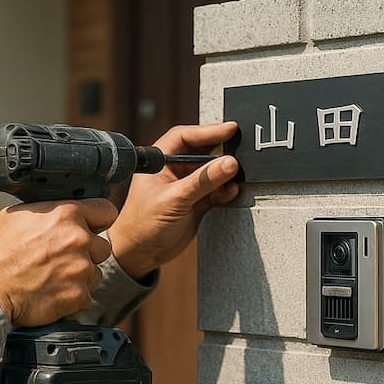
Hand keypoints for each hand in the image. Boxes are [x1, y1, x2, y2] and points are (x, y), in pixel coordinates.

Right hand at [0, 199, 116, 325]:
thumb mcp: (19, 215)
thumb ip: (50, 210)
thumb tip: (65, 209)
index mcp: (66, 214)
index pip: (107, 211)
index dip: (99, 220)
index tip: (93, 227)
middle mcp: (78, 239)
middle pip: (103, 246)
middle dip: (87, 253)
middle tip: (63, 258)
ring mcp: (80, 269)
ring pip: (96, 272)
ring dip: (81, 275)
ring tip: (54, 276)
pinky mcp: (79, 295)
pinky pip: (87, 294)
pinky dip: (73, 296)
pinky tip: (53, 291)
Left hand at [106, 122, 240, 277]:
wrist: (142, 254)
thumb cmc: (144, 224)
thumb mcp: (174, 200)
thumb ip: (203, 181)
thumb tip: (229, 163)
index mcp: (160, 160)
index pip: (185, 137)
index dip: (208, 131)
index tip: (230, 129)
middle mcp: (175, 169)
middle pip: (203, 150)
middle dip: (221, 150)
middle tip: (241, 149)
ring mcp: (187, 185)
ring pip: (212, 171)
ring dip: (226, 173)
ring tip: (238, 175)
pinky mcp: (198, 201)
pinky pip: (217, 189)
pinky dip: (226, 190)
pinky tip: (232, 191)